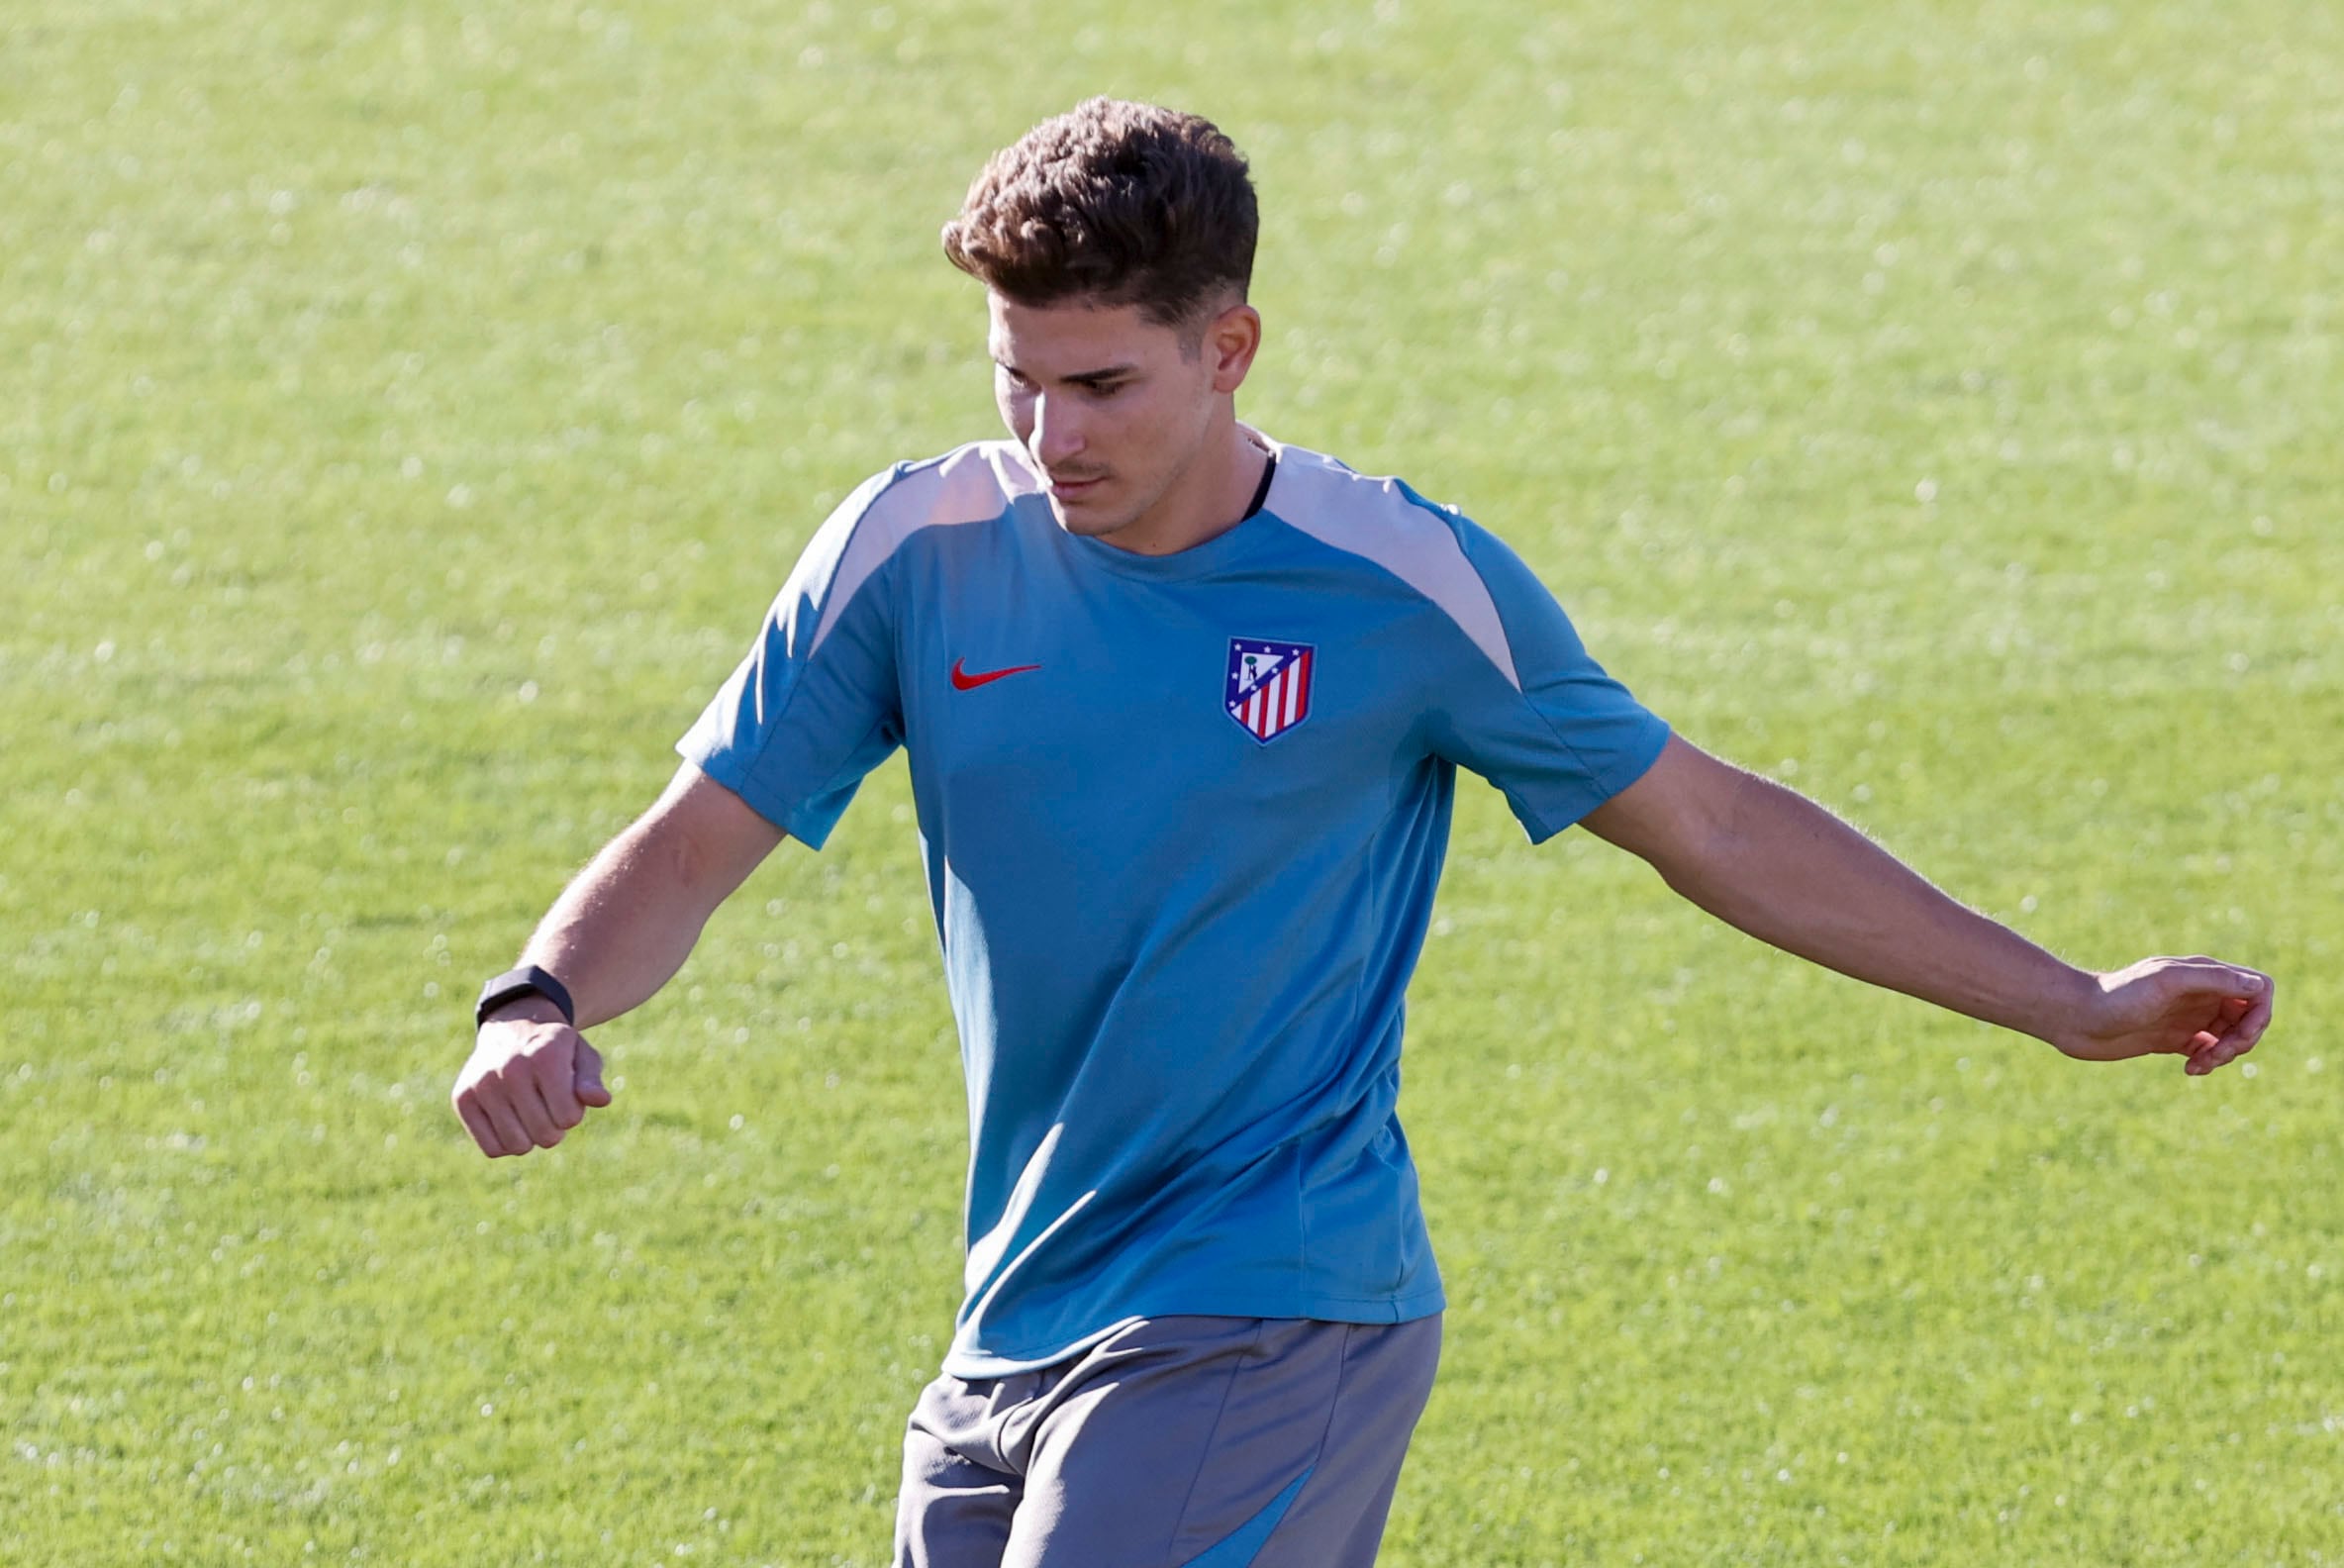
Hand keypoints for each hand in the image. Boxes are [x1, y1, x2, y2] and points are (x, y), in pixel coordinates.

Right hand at [451, 1009, 614, 1155]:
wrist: (511, 1029)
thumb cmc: (554, 1050)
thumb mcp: (581, 1056)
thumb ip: (591, 1079)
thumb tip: (601, 1100)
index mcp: (545, 1055)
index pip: (568, 1118)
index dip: (572, 1114)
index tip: (567, 1098)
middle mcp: (510, 1068)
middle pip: (545, 1135)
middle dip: (554, 1129)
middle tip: (548, 1107)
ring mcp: (482, 1084)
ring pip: (516, 1146)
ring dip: (530, 1138)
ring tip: (530, 1113)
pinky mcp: (463, 1099)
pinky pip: (492, 1148)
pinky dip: (506, 1143)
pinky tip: (510, 1121)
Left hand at [2051, 956, 2274, 1074]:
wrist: (2074, 1017)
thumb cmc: (2117, 995)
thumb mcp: (2166, 982)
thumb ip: (2212, 979)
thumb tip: (2257, 985)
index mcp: (2204, 974)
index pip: (2258, 989)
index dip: (2260, 1014)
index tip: (2239, 1034)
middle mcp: (2199, 993)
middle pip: (2248, 1017)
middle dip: (2242, 1040)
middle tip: (2216, 1054)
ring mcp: (2187, 1017)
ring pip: (2230, 1037)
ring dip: (2225, 1055)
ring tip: (2199, 1065)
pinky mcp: (2171, 1038)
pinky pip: (2207, 1052)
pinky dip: (2208, 1063)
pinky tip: (2189, 1070)